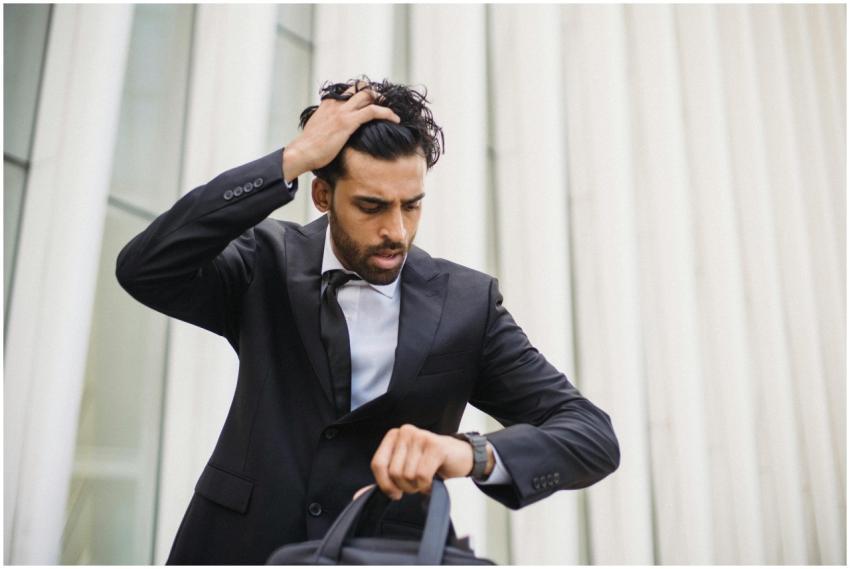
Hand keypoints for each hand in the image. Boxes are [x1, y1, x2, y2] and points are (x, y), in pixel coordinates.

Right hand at [282, 83, 400, 181]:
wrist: (302, 152)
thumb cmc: (309, 146)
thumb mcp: (318, 129)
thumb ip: (328, 124)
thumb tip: (335, 132)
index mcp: (328, 104)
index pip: (348, 91)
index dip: (363, 93)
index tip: (373, 101)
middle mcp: (335, 103)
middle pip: (360, 88)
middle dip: (375, 94)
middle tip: (385, 104)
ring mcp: (342, 111)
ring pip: (368, 95)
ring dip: (383, 100)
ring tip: (393, 111)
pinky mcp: (348, 122)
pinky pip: (372, 111)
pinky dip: (387, 113)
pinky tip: (396, 119)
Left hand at [366, 424, 477, 499]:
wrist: (460, 457)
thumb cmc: (430, 464)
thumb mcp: (404, 469)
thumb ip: (383, 480)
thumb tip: (358, 497)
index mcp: (394, 435)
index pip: (377, 464)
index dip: (384, 484)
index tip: (395, 492)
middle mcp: (405, 432)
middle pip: (393, 472)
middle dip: (405, 486)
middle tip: (417, 483)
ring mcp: (420, 437)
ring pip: (408, 475)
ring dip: (417, 486)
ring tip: (426, 479)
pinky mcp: (435, 446)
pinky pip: (422, 475)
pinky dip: (427, 485)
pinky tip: (433, 480)